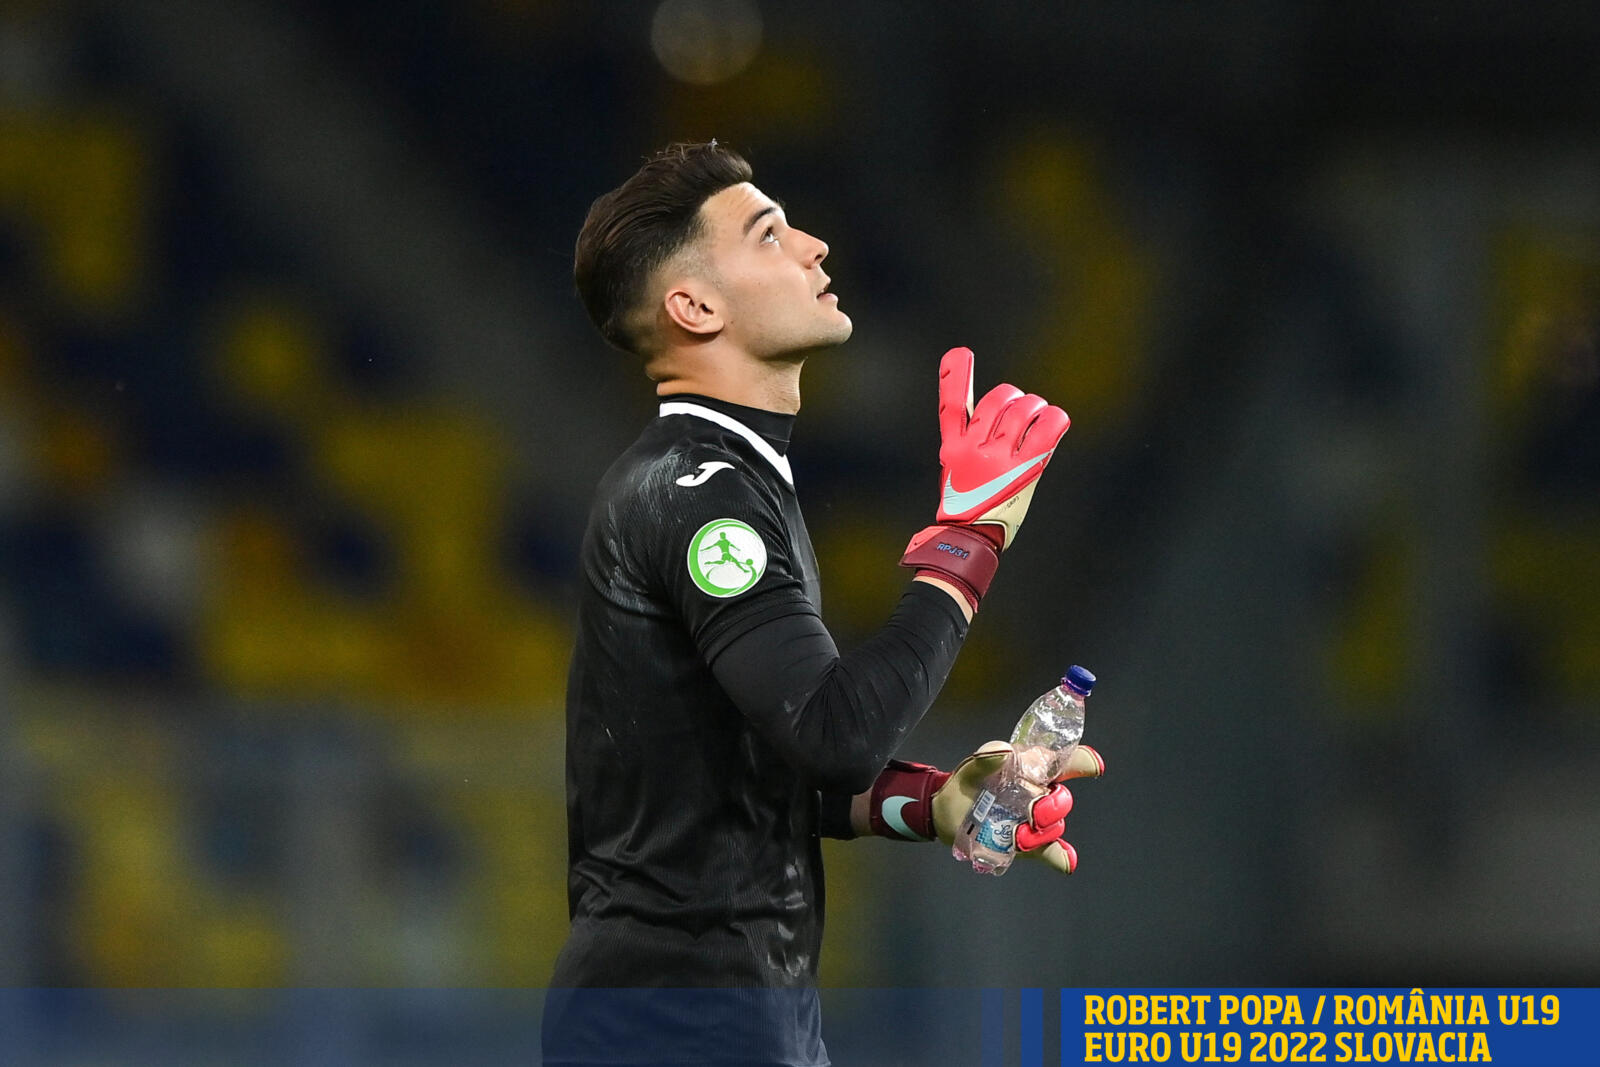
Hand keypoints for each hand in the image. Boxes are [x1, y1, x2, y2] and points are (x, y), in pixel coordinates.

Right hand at [901, 348, 1070, 609]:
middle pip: (1000, 399)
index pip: (953, 403)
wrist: (972, 538)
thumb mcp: (956, 466)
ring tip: (1037, 418)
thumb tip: (1002, 409)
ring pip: (1025, 409)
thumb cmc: (968, 502)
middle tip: (1021, 410)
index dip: (956, 374)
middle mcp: (974, 448)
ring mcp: (999, 458)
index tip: (960, 352)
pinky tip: (1054, 422)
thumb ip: (970, 436)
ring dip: (1035, 408)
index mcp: (953, 446)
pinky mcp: (1025, 469)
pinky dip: (1054, 419)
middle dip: (1015, 398)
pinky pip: (1048, 428)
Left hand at [931, 740, 1103, 873]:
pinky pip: (1051, 852)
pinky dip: (1061, 857)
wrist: (948, 811)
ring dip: (1039, 834)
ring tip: (1016, 836)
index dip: (1083, 762)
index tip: (1094, 767)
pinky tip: (1066, 862)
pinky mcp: (1028, 844)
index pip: (1066, 762)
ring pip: (1054, 827)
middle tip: (1033, 814)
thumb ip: (988, 758)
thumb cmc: (968, 782)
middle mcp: (1041, 794)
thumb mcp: (974, 767)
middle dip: (1052, 807)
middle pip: (1062, 799)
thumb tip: (1003, 753)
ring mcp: (1036, 821)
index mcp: (1033, 770)